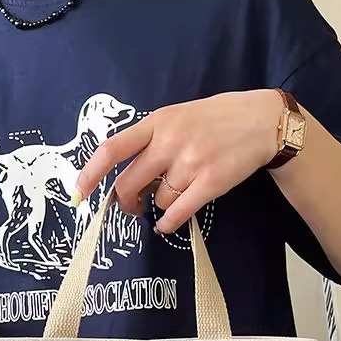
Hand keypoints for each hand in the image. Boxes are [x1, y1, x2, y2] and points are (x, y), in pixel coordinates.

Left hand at [76, 90, 282, 233]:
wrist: (261, 122)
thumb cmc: (215, 120)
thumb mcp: (178, 116)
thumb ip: (151, 140)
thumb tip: (125, 176)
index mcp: (157, 121)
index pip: (113, 149)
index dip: (91, 173)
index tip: (78, 192)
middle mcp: (170, 142)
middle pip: (129, 183)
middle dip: (125, 202)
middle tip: (131, 206)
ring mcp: (190, 163)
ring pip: (157, 200)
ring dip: (160, 204)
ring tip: (175, 193)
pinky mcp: (209, 183)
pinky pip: (177, 213)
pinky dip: (168, 223)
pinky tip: (167, 224)